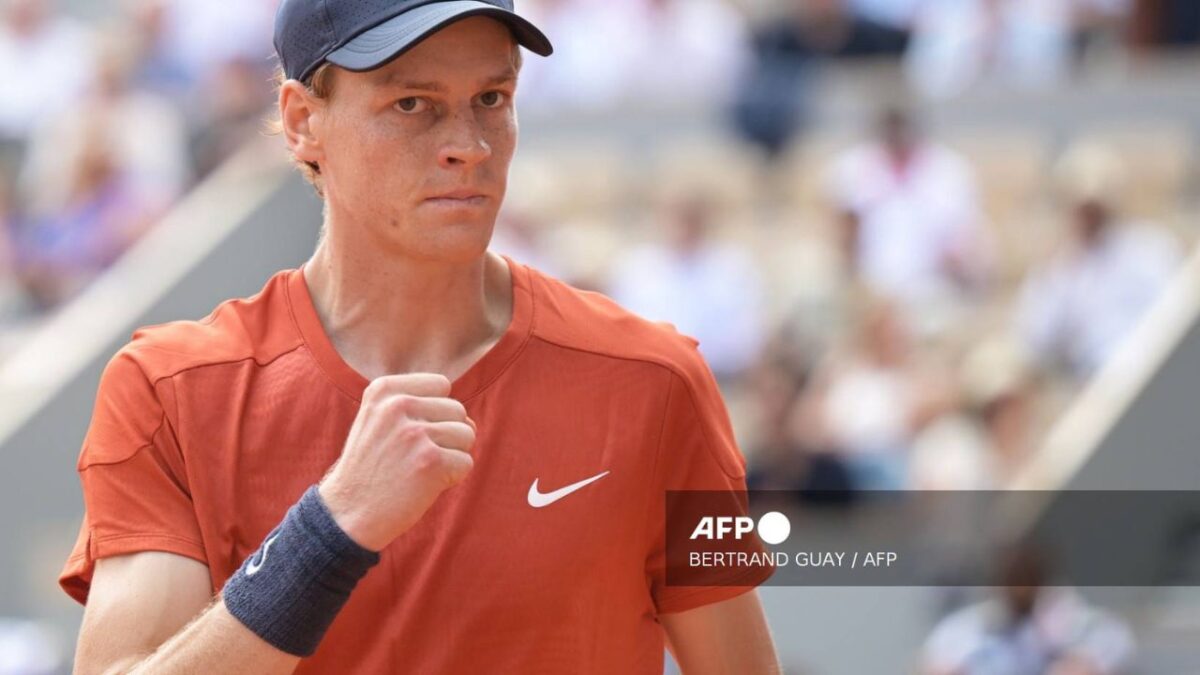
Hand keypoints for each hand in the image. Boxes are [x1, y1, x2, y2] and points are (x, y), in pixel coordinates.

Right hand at [318, 373, 474, 550]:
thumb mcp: (379, 422)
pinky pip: (466, 462)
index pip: (441, 384)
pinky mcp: (431, 461)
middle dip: (446, 436)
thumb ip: (421, 409)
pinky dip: (452, 478)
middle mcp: (398, 405)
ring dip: (452, 456)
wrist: (347, 513)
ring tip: (419, 470)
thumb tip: (470, 422)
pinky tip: (424, 485)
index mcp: (383, 390)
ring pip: (467, 434)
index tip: (409, 433)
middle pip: (457, 410)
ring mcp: (415, 433)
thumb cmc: (371, 469)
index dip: (435, 412)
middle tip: (414, 457)